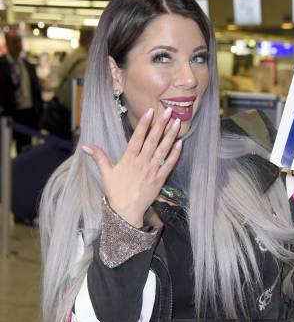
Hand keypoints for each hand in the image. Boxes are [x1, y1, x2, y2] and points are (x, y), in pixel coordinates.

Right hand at [81, 106, 181, 226]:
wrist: (126, 211)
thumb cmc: (115, 192)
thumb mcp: (105, 173)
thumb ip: (98, 157)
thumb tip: (85, 146)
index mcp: (128, 159)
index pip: (137, 137)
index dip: (144, 123)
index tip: (150, 111)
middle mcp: (141, 162)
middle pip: (152, 140)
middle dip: (161, 124)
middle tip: (168, 110)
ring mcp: (152, 171)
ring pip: (162, 150)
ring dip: (170, 135)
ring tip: (177, 122)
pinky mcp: (160, 180)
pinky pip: (169, 165)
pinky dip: (175, 154)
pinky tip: (180, 143)